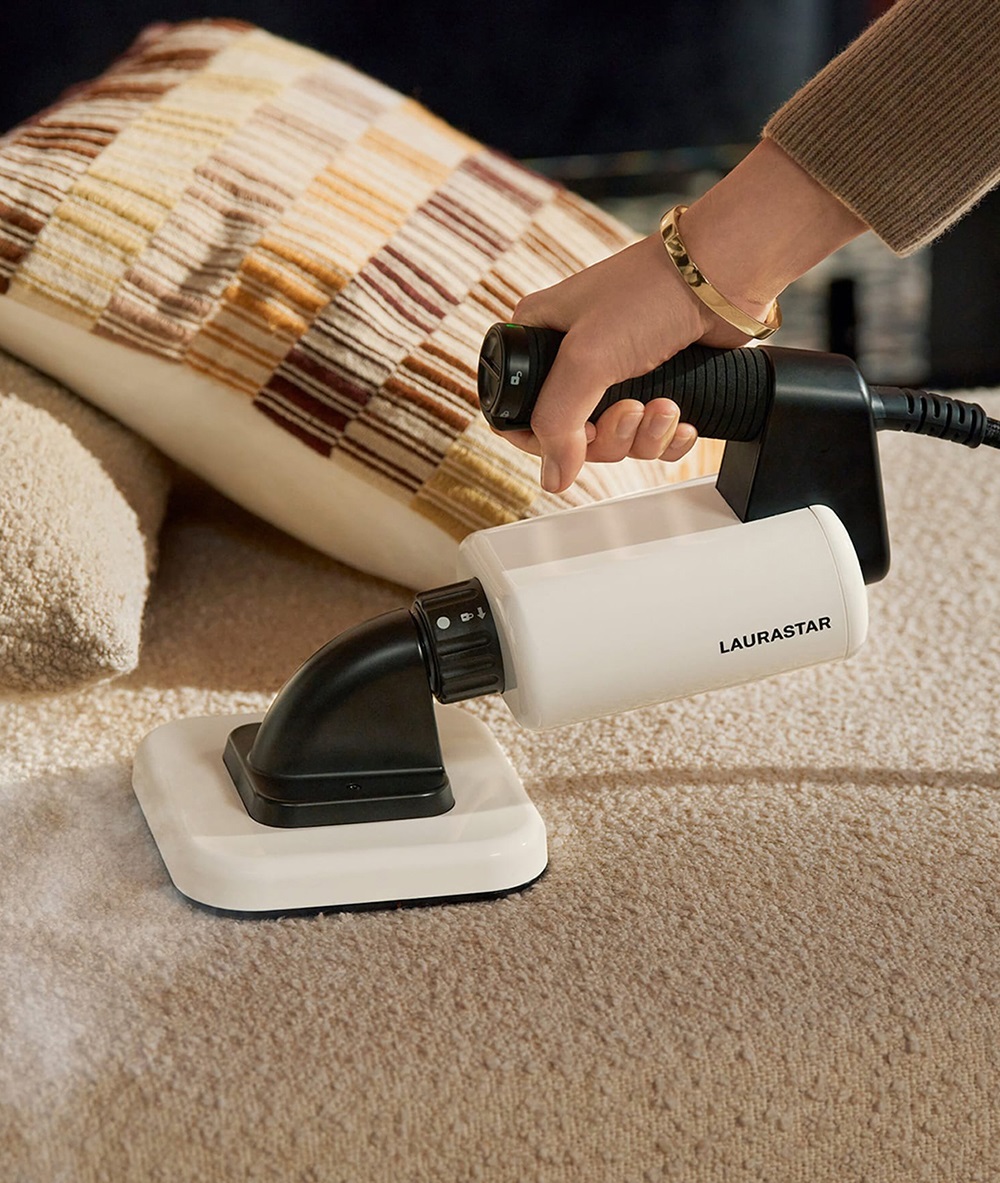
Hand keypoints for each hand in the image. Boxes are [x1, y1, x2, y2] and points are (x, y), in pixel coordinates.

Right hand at [501, 139, 866, 493]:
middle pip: (570, 436)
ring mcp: (615, 373)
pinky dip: (666, 437)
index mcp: (539, 339)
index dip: (544, 439)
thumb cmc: (651, 293)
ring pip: (613, 440)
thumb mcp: (587, 357)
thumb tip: (552, 477)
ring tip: (665, 406)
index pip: (516, 412)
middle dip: (608, 435)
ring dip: (643, 436)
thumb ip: (557, 422)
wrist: (722, 275)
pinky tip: (681, 420)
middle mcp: (573, 358)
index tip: (576, 435)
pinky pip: (649, 438)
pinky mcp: (655, 385)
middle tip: (631, 408)